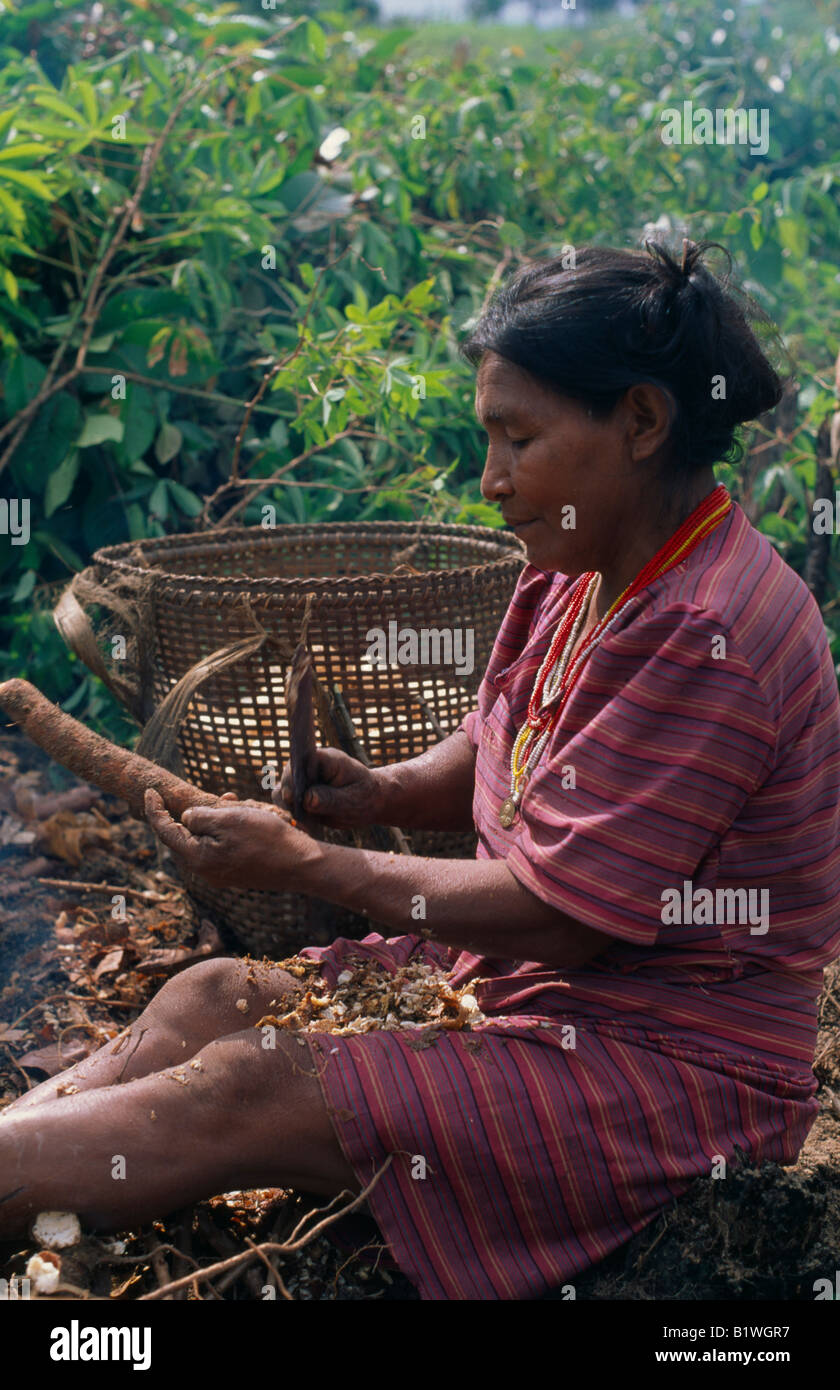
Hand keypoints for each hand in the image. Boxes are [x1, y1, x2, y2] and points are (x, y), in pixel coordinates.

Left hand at [144, 789, 313, 892]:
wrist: (301, 865)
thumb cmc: (267, 839)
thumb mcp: (229, 818)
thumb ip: (200, 817)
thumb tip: (187, 818)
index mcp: (197, 858)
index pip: (165, 831)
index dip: (155, 810)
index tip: (150, 792)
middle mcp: (204, 870)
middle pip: (186, 836)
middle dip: (196, 814)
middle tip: (219, 799)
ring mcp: (220, 874)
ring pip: (206, 839)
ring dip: (217, 820)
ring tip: (238, 805)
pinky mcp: (235, 872)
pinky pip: (221, 847)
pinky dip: (227, 830)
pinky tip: (245, 818)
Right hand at [274, 746, 382, 829]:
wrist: (371, 803)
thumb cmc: (366, 797)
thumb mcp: (353, 799)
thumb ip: (331, 798)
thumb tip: (307, 799)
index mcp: (326, 760)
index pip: (301, 761)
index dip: (292, 777)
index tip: (291, 796)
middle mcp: (311, 768)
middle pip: (287, 777)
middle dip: (287, 797)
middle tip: (296, 817)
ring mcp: (304, 782)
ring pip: (282, 792)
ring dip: (287, 809)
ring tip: (301, 824)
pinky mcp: (301, 797)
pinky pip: (287, 806)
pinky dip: (290, 817)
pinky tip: (303, 827)